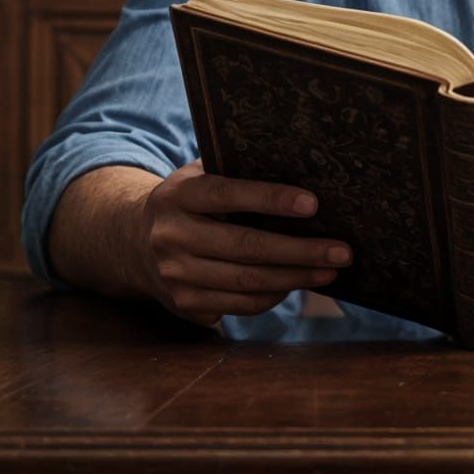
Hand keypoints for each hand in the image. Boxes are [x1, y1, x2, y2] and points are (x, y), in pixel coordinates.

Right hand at [135, 159, 351, 326]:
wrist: (132, 241)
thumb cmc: (189, 200)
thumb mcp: (200, 175)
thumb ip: (237, 171)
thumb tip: (302, 168)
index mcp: (180, 194)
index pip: (229, 194)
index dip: (272, 199)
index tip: (313, 204)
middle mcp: (172, 235)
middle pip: (246, 247)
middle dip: (300, 251)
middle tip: (342, 251)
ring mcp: (175, 274)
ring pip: (246, 282)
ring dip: (295, 278)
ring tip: (330, 270)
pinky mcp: (183, 303)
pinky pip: (238, 305)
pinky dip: (273, 296)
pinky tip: (297, 284)